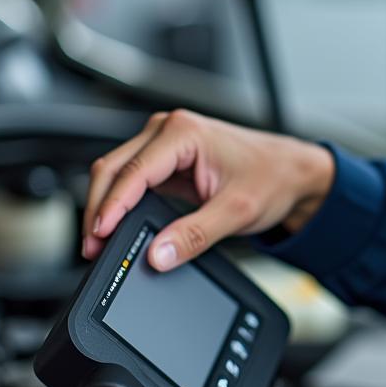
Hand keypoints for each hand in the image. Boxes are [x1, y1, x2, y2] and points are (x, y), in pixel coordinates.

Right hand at [82, 110, 333, 269]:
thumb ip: (195, 236)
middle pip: (113, 168)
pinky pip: (131, 181)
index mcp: (184, 132)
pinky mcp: (165, 161)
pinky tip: (116, 229)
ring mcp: (164, 144)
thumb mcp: (237, 212)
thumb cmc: (272, 178)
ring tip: (99, 243)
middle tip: (92, 247)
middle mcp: (168, 130)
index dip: (111, 205)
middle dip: (98, 208)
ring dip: (105, 207)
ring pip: (116, 173)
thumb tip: (157, 255)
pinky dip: (120, 205)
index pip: (133, 171)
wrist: (293, 173)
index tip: (99, 234)